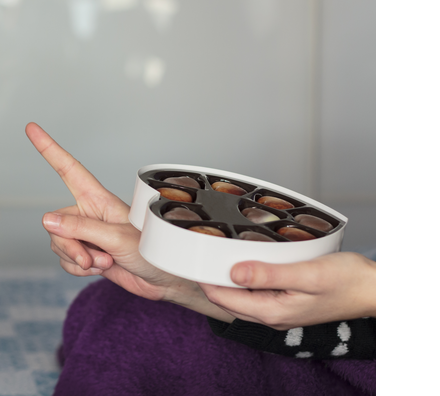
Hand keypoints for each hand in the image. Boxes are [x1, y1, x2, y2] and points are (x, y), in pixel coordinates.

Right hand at [26, 122, 233, 321]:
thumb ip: (80, 229)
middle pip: (56, 223)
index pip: (68, 169)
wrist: (162, 281)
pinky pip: (65, 260)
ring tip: (103, 262)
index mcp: (98, 199)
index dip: (49, 149)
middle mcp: (89, 214)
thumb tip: (47, 220)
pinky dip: (78, 269)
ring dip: (77, 259)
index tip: (32, 129)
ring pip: (58, 244)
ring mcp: (86, 235)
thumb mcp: (116, 238)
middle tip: (90, 258)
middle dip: (69, 245)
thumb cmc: (151, 251)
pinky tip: (98, 269)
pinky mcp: (86, 254)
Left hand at [199, 252, 375, 329]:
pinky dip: (245, 278)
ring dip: (227, 278)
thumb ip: (269, 274)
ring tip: (215, 255)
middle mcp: (273, 315)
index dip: (205, 279)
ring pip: (241, 296)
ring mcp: (280, 311)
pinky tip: (245, 262)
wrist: (376, 289)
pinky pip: (256, 293)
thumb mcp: (307, 273)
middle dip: (211, 279)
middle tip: (198, 253)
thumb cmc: (348, 280)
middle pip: (228, 299)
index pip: (224, 298)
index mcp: (273, 311)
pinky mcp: (287, 302)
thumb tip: (233, 273)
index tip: (192, 259)